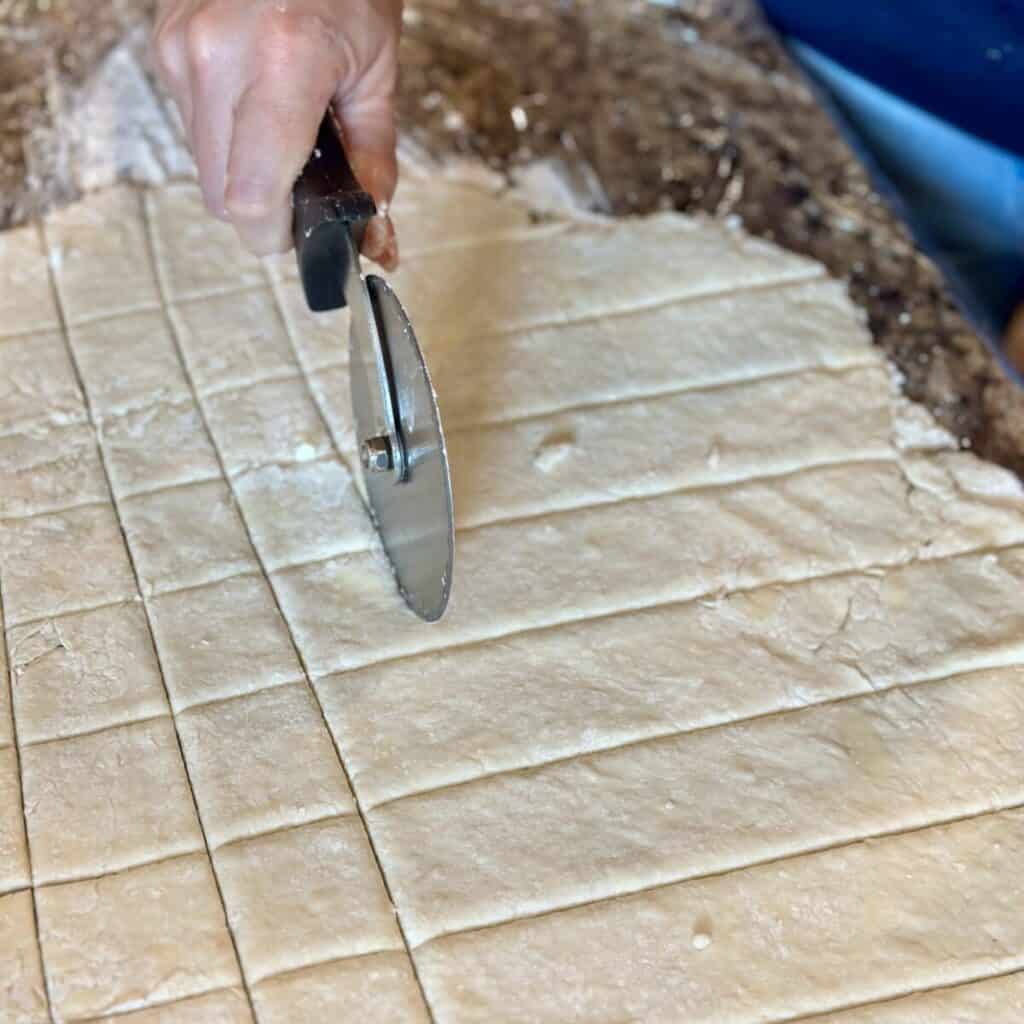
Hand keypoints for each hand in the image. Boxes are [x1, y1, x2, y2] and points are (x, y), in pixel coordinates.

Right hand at [152, 0, 400, 263]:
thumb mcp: (377, 75)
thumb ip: (373, 164)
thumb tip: (372, 238)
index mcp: (283, 64)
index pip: (251, 197)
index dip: (276, 235)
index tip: (301, 235)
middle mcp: (218, 56)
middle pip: (221, 195)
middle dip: (263, 211)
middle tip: (302, 190)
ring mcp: (181, 47)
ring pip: (203, 167)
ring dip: (244, 173)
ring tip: (285, 132)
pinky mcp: (164, 44)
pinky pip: (192, 127)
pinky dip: (228, 137)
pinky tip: (258, 103)